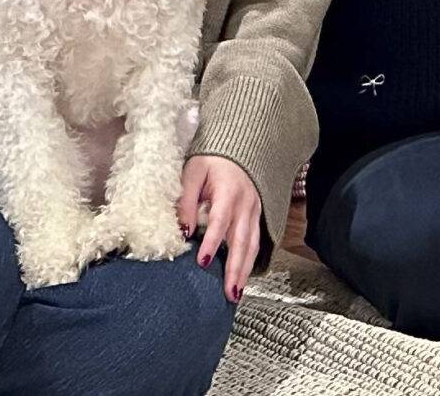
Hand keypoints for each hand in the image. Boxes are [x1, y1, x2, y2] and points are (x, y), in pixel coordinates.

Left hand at [178, 155, 262, 302]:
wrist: (239, 147)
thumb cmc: (212, 159)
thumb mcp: (193, 172)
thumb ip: (187, 202)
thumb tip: (183, 232)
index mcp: (229, 191)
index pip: (220, 221)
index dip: (213, 242)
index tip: (203, 262)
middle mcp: (246, 204)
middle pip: (242, 240)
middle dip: (235, 268)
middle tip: (228, 292)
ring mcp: (254, 211)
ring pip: (252, 244)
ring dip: (244, 270)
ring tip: (236, 292)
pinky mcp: (256, 216)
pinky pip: (255, 241)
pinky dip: (250, 261)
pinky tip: (243, 277)